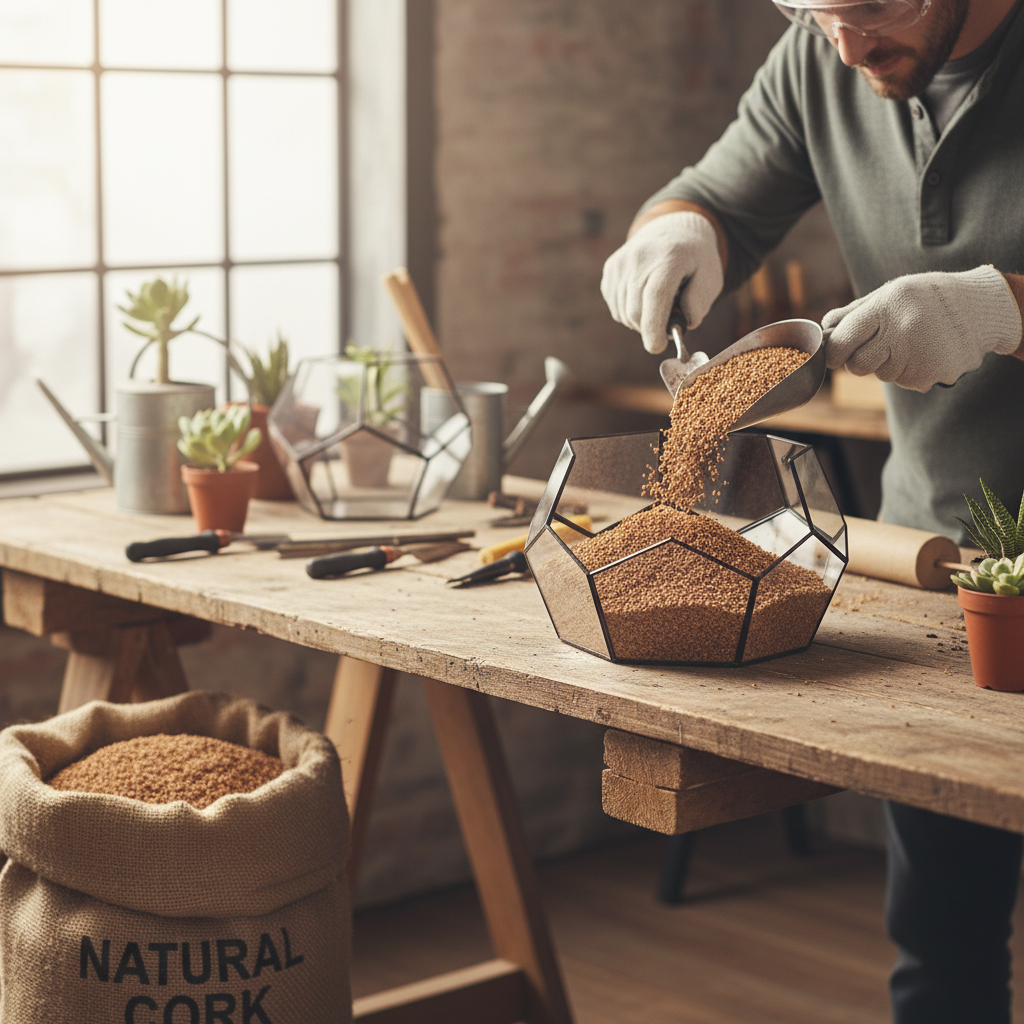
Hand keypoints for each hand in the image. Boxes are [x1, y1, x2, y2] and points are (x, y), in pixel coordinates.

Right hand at [600, 211, 723, 353]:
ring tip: (659, 307)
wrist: (672, 230)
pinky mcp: (610, 269)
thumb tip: (680, 324)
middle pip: (636, 310)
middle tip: (667, 326)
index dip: (654, 327)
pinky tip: (644, 300)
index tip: (658, 347)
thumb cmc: (695, 260)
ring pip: (623, 312)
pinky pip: (616, 307)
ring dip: (641, 321)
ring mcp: (621, 262)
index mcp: (670, 256)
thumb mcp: (711, 278)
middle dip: (650, 328)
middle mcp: (640, 256)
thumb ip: (699, 303)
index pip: (655, 297)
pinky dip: (630, 312)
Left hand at [822, 266, 1021, 392]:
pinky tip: (926, 351)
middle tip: (881, 344)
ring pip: (881, 375)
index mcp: (886, 308)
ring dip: (889, 363)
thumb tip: (822, 331)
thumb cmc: (926, 298)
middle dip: (861, 359)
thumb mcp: (889, 293)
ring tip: (912, 341)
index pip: (841, 342)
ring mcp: (917, 356)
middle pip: (857, 366)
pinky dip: (910, 370)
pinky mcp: (929, 376)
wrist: (980, 308)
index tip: (836, 353)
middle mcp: (901, 332)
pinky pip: (904, 382)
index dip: (833, 352)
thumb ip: (852, 313)